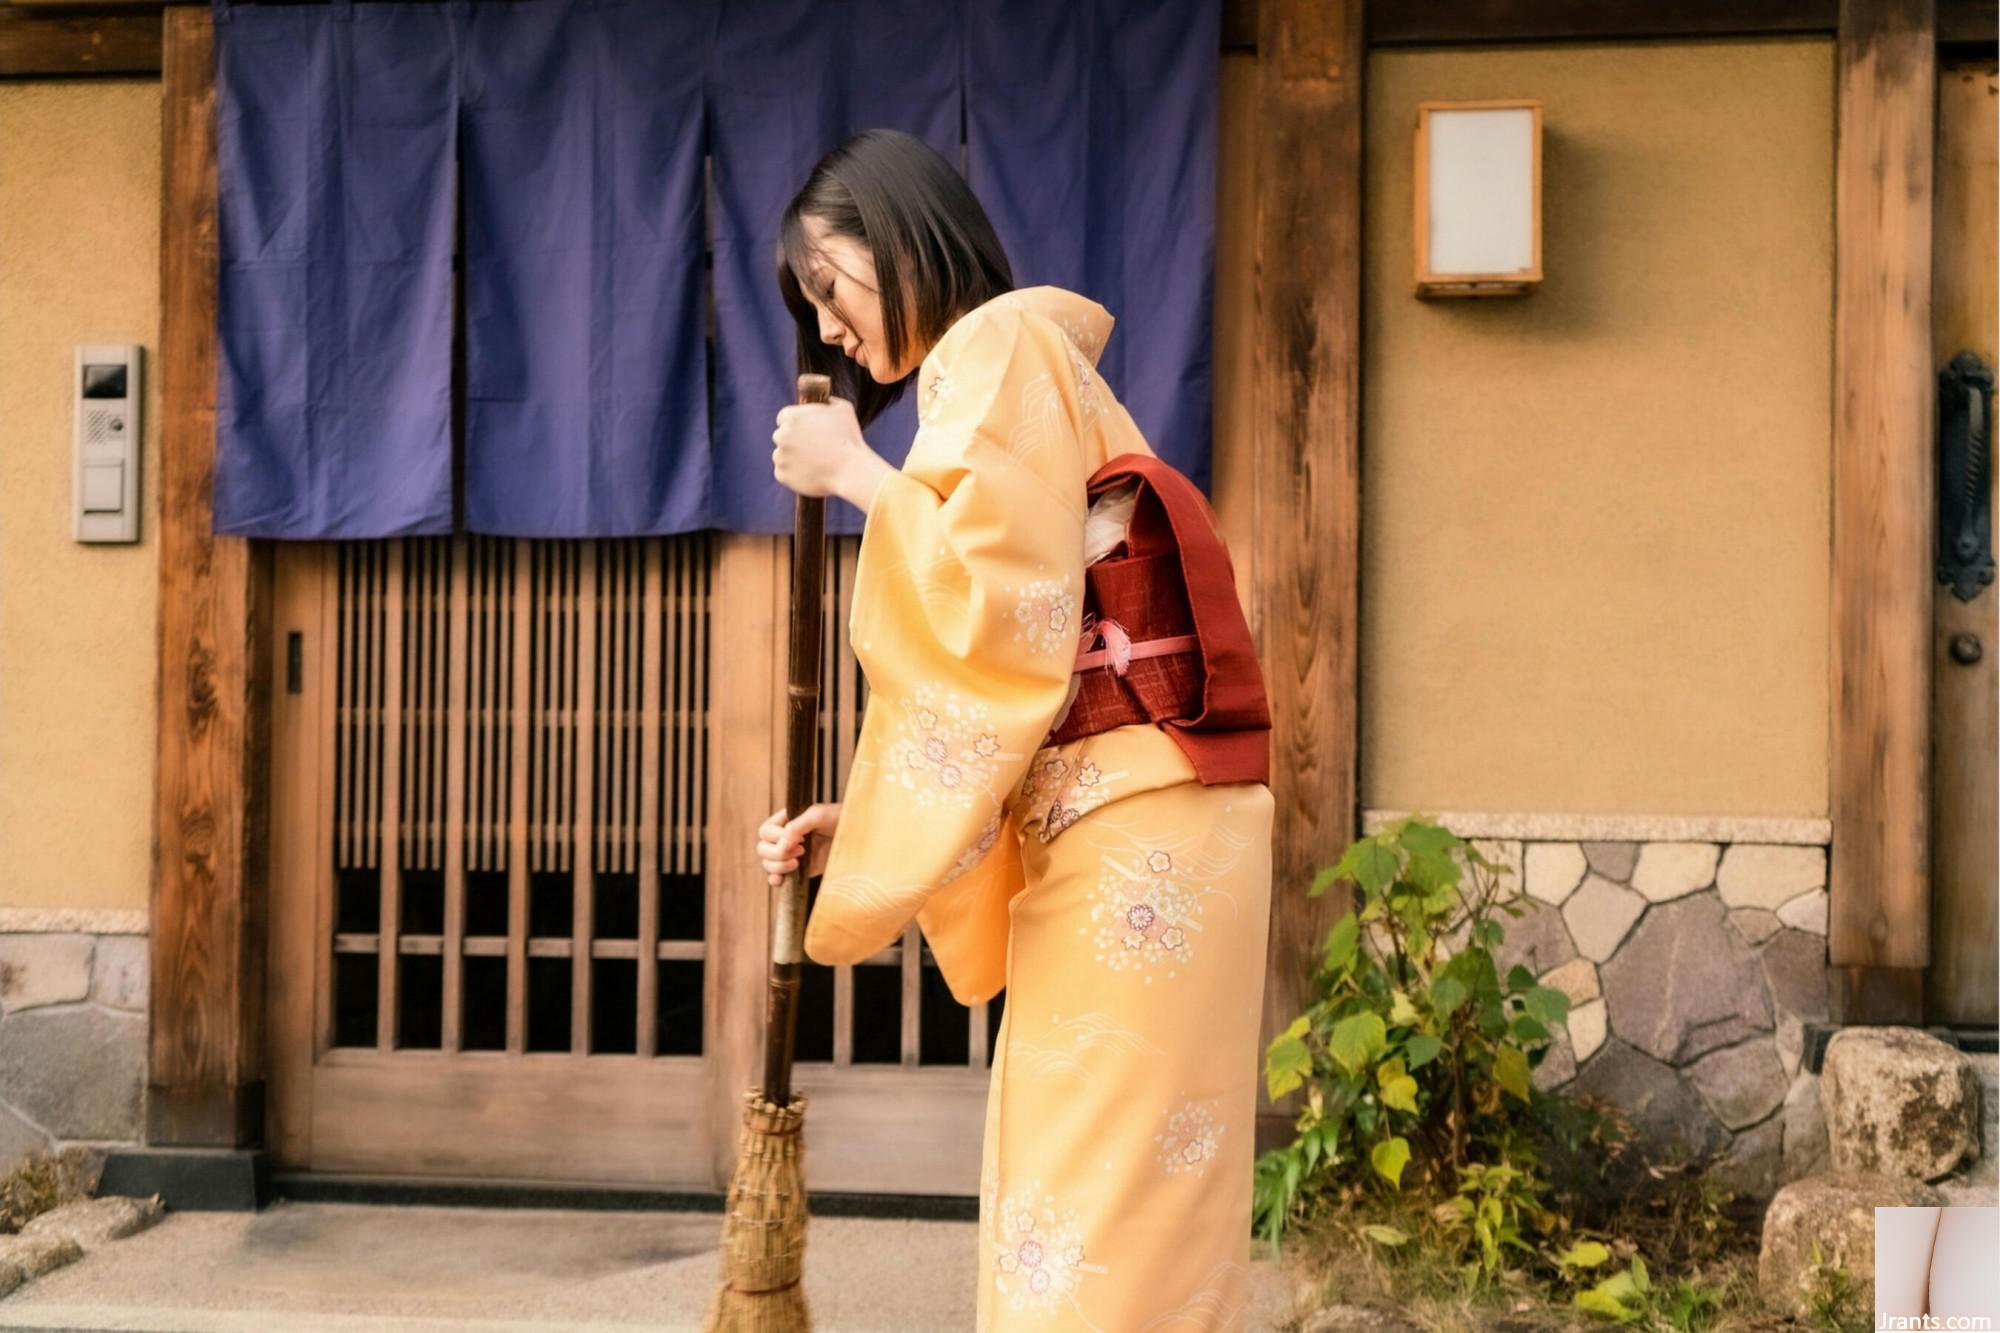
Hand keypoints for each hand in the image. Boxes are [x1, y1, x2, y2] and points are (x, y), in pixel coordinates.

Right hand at [756, 803, 840, 885]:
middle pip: (762, 848)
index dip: (776, 837)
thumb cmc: (841, 819)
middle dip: (777, 853)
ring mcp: (791, 855)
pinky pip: (777, 878)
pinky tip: (783, 880)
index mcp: (787, 821)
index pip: (766, 831)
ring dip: (777, 866)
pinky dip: (775, 880)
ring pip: (768, 864)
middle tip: (801, 851)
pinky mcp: (799, 870)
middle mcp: (785, 838)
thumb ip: (799, 824)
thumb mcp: (820, 814)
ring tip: (798, 863)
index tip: (800, 839)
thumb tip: (783, 843)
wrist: (859, 837)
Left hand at [771, 399, 891, 509]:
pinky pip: (783, 473)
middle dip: (792, 441)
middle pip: (781, 437)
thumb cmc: (849, 439)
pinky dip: (793, 474)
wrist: (851, 470)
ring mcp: (780, 456)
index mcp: (792, 417)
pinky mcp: (782, 475)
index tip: (803, 431)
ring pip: (782, 456)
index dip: (794, 424)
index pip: (783, 418)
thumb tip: (825, 400)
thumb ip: (830, 401)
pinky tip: (810, 473)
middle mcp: (781, 435)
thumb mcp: (844, 410)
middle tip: (810, 448)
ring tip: (814, 463)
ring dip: (793, 458)